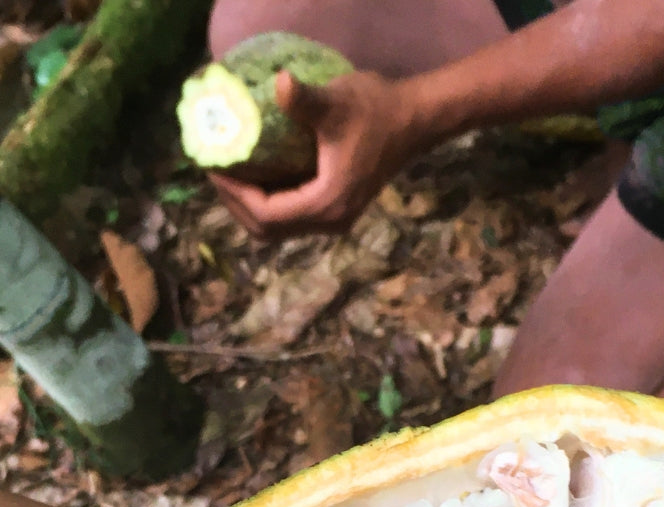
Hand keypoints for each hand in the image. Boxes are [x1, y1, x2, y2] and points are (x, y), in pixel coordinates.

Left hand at [212, 69, 420, 238]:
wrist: (412, 121)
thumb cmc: (375, 111)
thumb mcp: (336, 104)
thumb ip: (304, 101)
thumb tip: (279, 83)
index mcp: (326, 203)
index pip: (267, 214)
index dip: (234, 193)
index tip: (214, 165)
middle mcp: (329, 221)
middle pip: (267, 230)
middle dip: (236, 203)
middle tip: (216, 170)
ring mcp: (334, 219)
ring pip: (278, 229)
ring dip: (249, 206)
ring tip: (231, 173)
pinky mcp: (336, 210)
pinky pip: (291, 219)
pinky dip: (268, 204)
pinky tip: (257, 176)